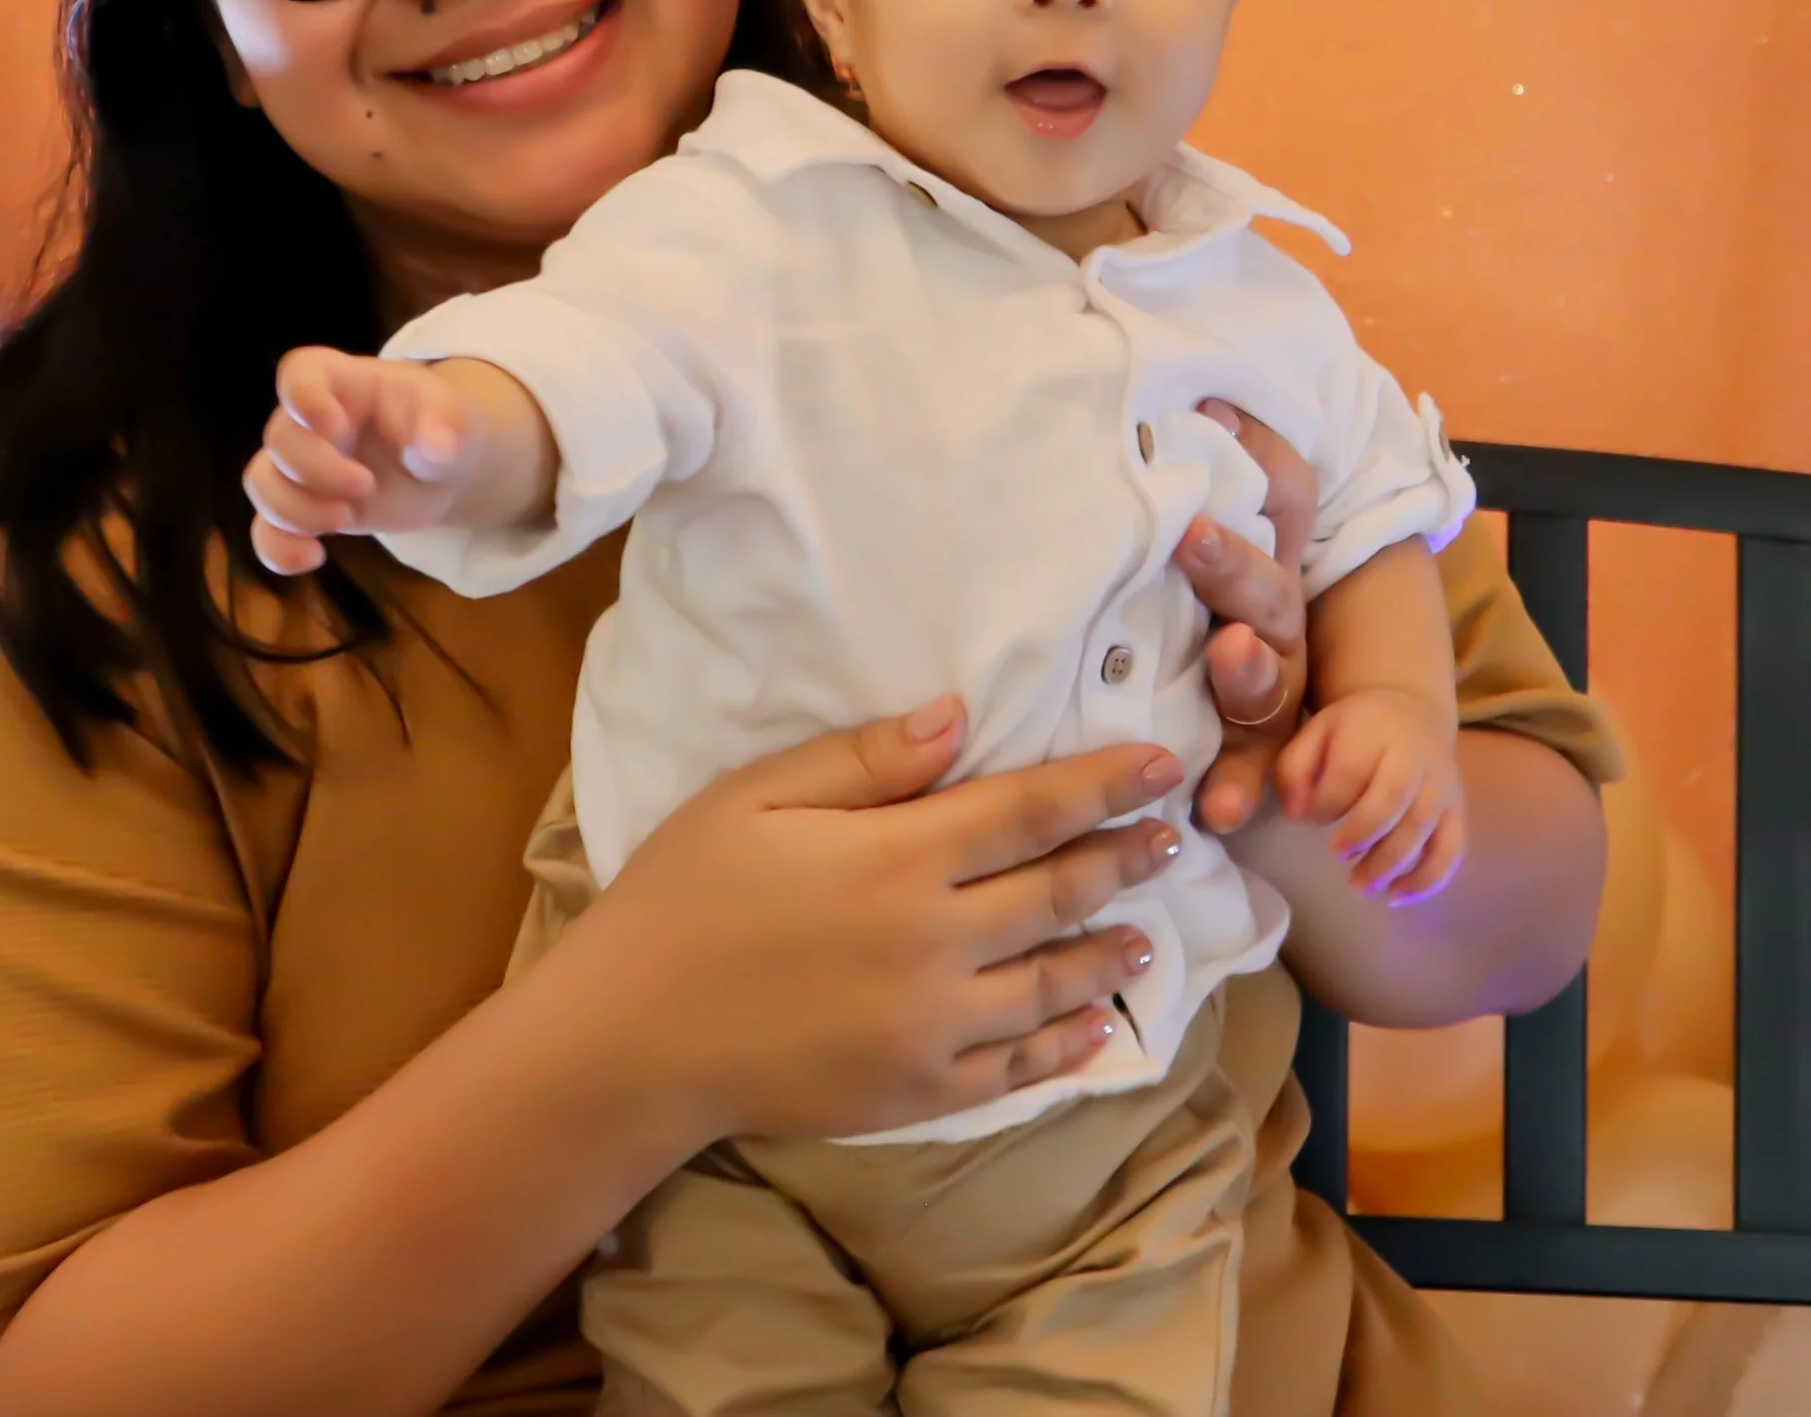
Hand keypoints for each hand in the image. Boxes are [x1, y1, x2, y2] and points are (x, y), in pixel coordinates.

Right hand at [244, 346, 547, 572]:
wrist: (444, 468)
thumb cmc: (441, 424)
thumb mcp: (455, 416)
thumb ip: (446, 426)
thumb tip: (435, 450)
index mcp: (346, 383)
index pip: (301, 372)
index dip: (303, 398)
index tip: (334, 427)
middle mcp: (311, 421)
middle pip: (279, 438)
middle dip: (317, 470)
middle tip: (366, 487)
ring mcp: (303, 466)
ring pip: (262, 483)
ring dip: (295, 510)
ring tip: (346, 519)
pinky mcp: (304, 509)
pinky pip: (265, 530)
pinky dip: (278, 549)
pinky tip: (314, 558)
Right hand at [566, 703, 1191, 1145]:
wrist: (634, 1036)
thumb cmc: (688, 894)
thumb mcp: (758, 796)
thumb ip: (866, 759)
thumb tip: (960, 716)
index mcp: (900, 858)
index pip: (1031, 810)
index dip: (1104, 785)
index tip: (1161, 765)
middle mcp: (935, 943)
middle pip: (1057, 893)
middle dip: (1123, 860)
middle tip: (1176, 837)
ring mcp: (933, 1028)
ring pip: (1051, 984)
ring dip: (1108, 952)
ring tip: (1148, 932)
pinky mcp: (918, 1093)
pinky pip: (1015, 1069)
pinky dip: (1064, 1045)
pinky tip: (1093, 1028)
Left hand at [1183, 405, 1312, 833]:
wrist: (1279, 729)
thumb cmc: (1184, 610)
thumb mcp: (1188, 548)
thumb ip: (1172, 496)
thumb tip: (1128, 401)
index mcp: (1266, 562)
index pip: (1284, 493)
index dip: (1261, 449)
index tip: (1212, 412)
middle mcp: (1278, 623)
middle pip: (1269, 585)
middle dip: (1233, 560)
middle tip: (1192, 533)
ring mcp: (1273, 690)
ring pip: (1270, 677)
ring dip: (1248, 667)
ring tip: (1228, 654)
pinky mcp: (1255, 755)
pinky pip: (1254, 776)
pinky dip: (1239, 792)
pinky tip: (1218, 810)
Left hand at [1271, 684, 1464, 901]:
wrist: (1414, 713)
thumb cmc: (1356, 730)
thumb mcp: (1318, 731)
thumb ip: (1296, 767)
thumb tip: (1296, 813)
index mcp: (1374, 730)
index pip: (1349, 769)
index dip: (1326, 801)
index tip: (1306, 818)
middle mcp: (1415, 756)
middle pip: (1392, 798)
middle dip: (1363, 834)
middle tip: (1336, 856)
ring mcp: (1441, 784)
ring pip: (1422, 828)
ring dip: (1390, 864)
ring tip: (1360, 885)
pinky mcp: (1456, 810)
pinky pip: (1451, 849)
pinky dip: (1427, 879)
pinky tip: (1397, 896)